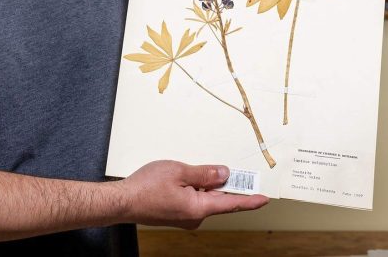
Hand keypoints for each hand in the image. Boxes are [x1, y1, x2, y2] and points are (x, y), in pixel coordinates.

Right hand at [119, 160, 268, 228]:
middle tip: (230, 170)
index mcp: (198, 208)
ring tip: (191, 170)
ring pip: (205, 198)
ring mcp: (186, 218)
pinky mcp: (178, 215)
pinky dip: (196, 189)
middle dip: (223, 184)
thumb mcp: (179, 171)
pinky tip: (184, 179)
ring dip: (205, 185)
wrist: (123, 202)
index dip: (249, 200)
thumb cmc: (146, 187)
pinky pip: (194, 200)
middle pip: (218, 199)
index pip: (231, 204)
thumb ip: (205, 173)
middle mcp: (195, 217)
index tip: (264, 198)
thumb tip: (224, 175)